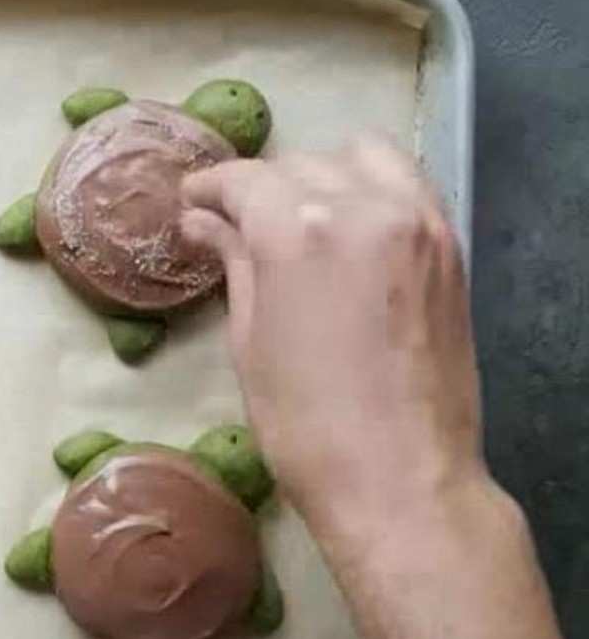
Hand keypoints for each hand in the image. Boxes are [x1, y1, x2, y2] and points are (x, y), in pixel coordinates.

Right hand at [180, 139, 483, 557]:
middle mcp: (361, 206)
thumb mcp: (249, 342)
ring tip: (299, 217)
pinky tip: (349, 228)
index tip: (190, 203)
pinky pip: (406, 184)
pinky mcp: (448, 246)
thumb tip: (205, 221)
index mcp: (297, 232)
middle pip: (300, 166)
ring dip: (322, 174)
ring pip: (361, 158)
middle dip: (261, 188)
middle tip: (234, 223)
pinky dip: (372, 188)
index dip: (209, 188)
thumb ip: (235, 264)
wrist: (402, 480)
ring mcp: (415, 221)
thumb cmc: (304, 427)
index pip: (245, 181)